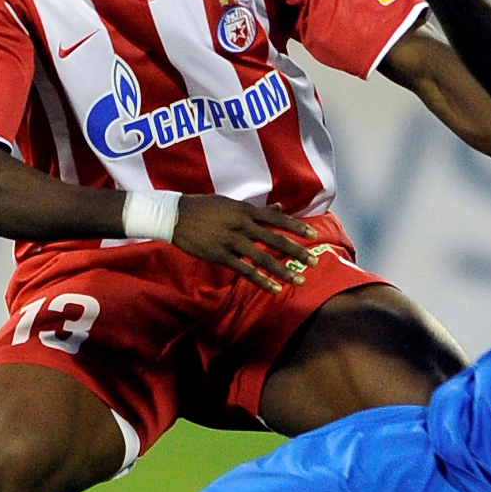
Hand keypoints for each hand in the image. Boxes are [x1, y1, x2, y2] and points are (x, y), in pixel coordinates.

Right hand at [170, 195, 318, 292]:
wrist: (175, 216)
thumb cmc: (204, 207)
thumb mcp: (231, 204)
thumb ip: (256, 210)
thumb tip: (279, 208)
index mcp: (245, 211)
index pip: (276, 219)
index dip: (296, 227)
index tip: (313, 234)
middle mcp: (242, 226)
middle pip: (275, 240)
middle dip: (296, 251)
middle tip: (314, 262)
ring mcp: (231, 241)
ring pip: (263, 258)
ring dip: (283, 270)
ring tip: (299, 280)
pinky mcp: (220, 256)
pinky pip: (245, 270)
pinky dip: (261, 280)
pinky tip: (274, 288)